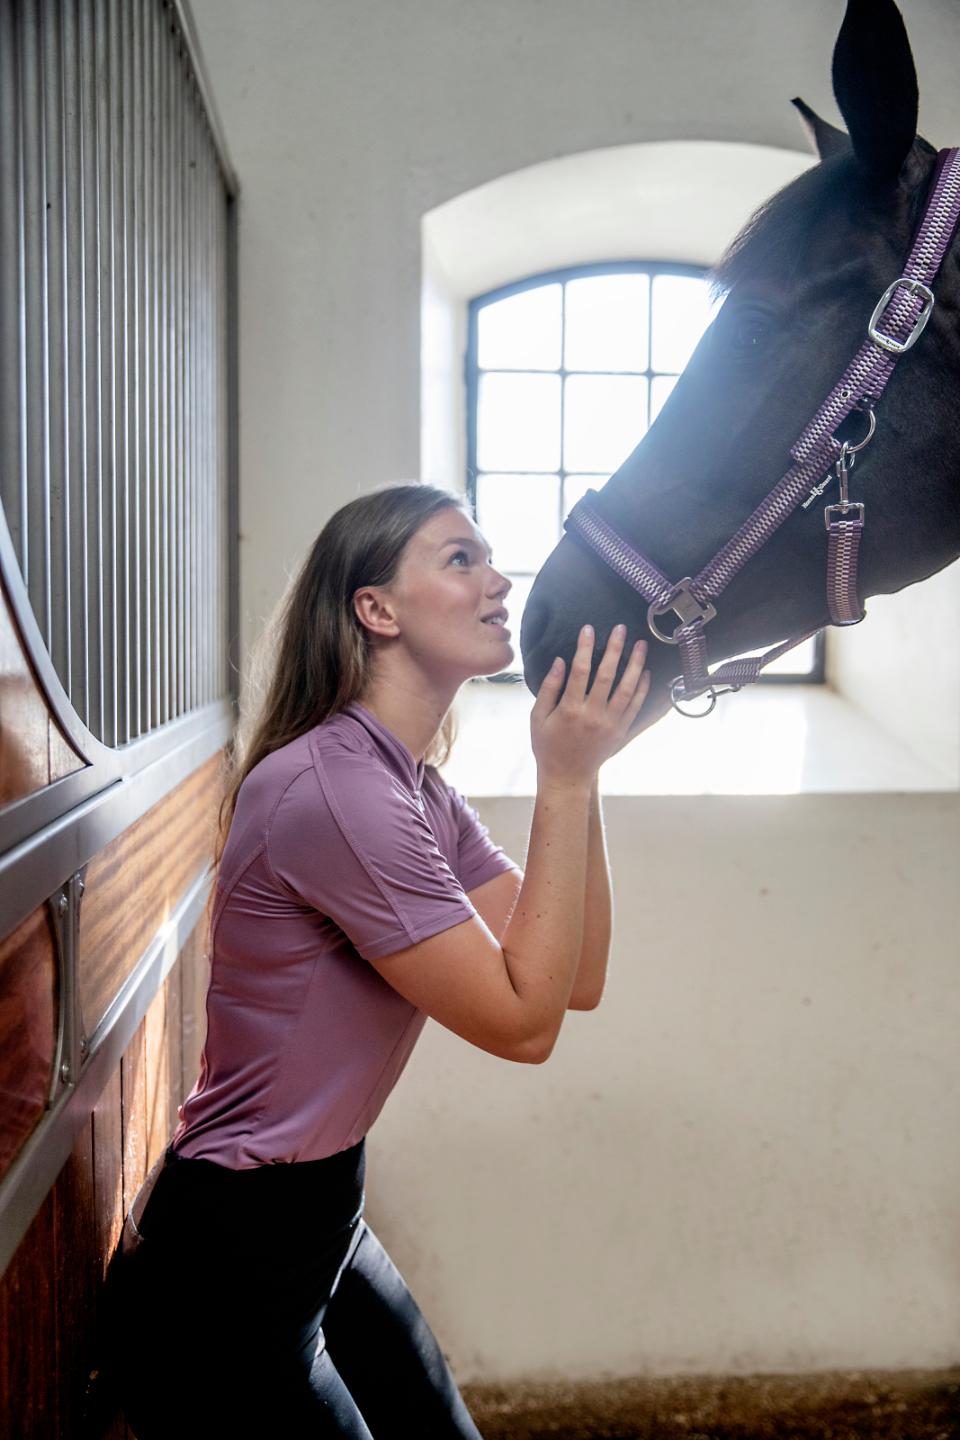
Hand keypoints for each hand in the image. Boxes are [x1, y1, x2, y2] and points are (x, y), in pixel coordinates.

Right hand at [530, 624, 650, 787]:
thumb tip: (560, 661)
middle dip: (615, 649)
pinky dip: (643, 689)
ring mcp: (610, 724)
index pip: (579, 670)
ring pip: (627, 689)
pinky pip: (635, 706)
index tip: (588, 629)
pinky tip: (646, 672)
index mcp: (570, 709)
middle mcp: (593, 715)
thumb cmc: (548, 746)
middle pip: (607, 675)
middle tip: (621, 629)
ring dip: (636, 665)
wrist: (567, 776)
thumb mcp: (537, 718)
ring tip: (642, 645)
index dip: (584, 647)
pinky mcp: (620, 731)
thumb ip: (549, 688)